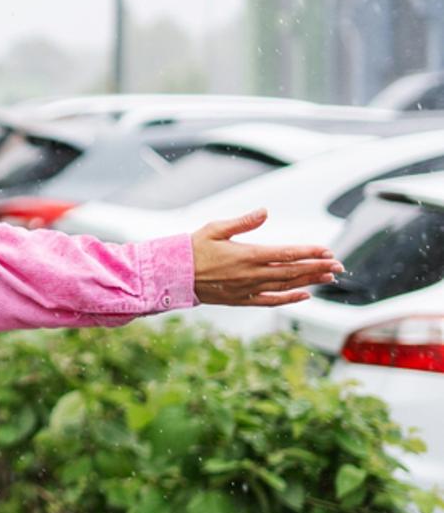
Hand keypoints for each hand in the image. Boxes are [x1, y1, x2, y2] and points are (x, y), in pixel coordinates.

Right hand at [191, 210, 341, 306]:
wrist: (172, 275)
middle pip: (292, 271)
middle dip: (318, 268)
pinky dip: (289, 299)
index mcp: (247, 255)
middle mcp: (251, 274)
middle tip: (339, 266)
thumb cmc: (192, 248)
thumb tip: (265, 211)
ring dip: (309, 281)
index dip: (310, 252)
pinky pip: (270, 301)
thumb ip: (243, 222)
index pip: (287, 253)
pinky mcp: (241, 299)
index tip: (328, 251)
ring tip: (329, 277)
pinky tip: (304, 295)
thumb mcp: (215, 228)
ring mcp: (247, 288)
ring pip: (285, 286)